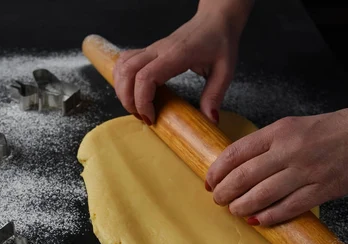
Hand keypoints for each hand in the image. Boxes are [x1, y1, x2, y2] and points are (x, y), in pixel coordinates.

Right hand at [112, 0, 252, 123]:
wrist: (215, 19)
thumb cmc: (220, 41)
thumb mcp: (225, 70)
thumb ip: (214, 95)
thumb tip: (209, 120)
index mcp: (175, 55)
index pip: (145, 77)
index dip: (142, 101)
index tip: (151, 118)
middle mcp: (158, 50)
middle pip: (127, 72)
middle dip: (127, 99)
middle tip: (141, 116)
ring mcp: (151, 49)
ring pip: (122, 66)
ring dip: (122, 89)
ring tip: (136, 107)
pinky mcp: (149, 50)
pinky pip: (125, 61)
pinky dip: (121, 77)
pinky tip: (131, 90)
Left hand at [205, 94, 347, 225]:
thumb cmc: (336, 128)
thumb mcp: (296, 126)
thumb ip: (269, 144)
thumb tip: (240, 167)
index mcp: (280, 130)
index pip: (236, 152)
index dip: (217, 170)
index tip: (209, 180)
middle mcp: (290, 150)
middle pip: (243, 176)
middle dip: (224, 192)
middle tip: (217, 199)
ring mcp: (307, 171)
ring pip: (262, 195)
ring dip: (242, 206)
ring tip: (234, 210)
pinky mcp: (323, 190)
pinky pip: (288, 208)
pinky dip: (269, 217)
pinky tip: (258, 220)